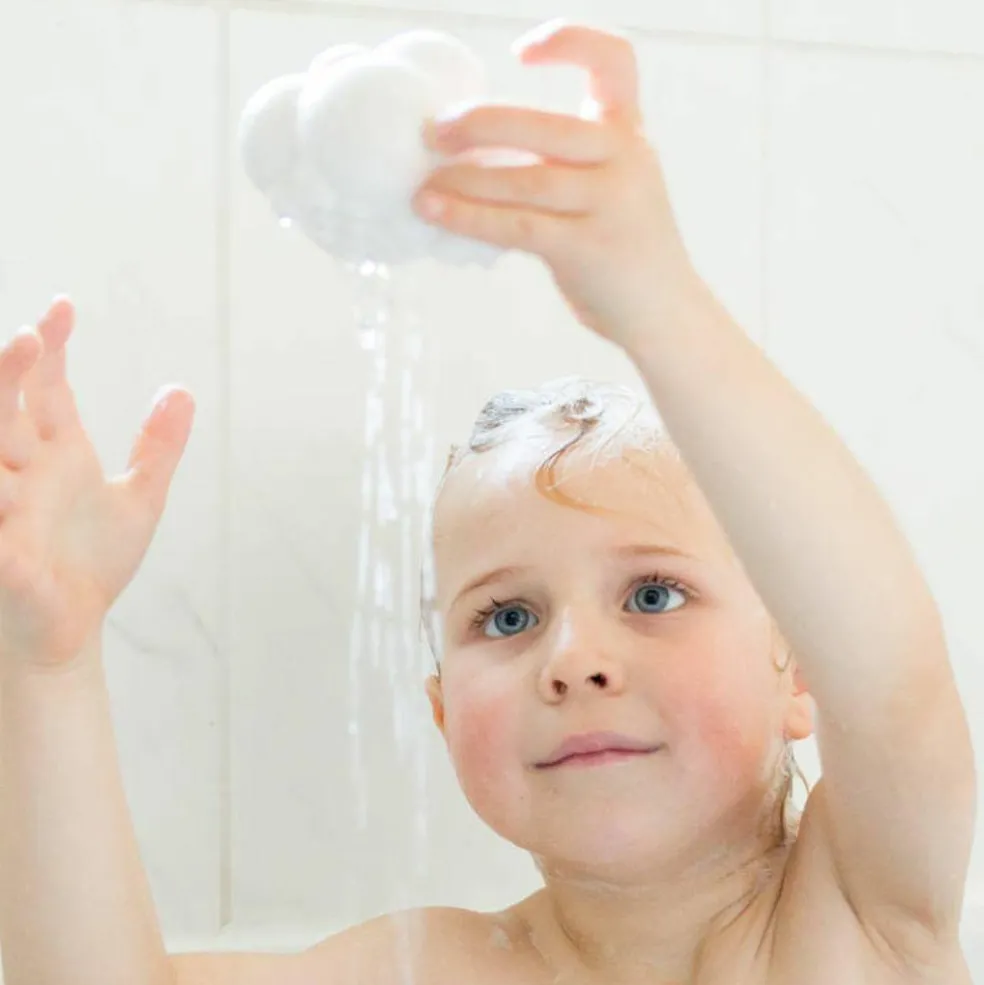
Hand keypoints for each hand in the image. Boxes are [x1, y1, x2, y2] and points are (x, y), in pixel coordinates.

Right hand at [0, 298, 193, 672]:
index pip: (45, 387)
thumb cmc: (92, 565)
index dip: (52, 347)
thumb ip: (157, 447)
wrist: (72, 628)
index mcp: (55, 454)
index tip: (63, 306)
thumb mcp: (140, 499)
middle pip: (4, 408)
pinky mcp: (2, 551)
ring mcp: (5, 507)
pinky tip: (7, 483)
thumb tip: (182, 388)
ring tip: (18, 362)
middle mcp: (22, 470)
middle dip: (12, 370)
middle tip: (32, 335)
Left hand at [413, 20, 699, 349]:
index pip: (614, 60)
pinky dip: (469, 217)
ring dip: (463, 180)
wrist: (665, 312)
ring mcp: (611, 204)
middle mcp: (626, 159)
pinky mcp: (589, 248)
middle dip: (480, 124)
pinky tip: (435, 212)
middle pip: (545, 124)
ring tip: (422, 185)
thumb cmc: (623, 248)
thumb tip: (470, 154)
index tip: (521, 54)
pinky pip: (516, 225)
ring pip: (524, 179)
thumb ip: (562, 162)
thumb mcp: (610, 187)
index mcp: (630, 133)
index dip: (568, 40)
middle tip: (433, 132)